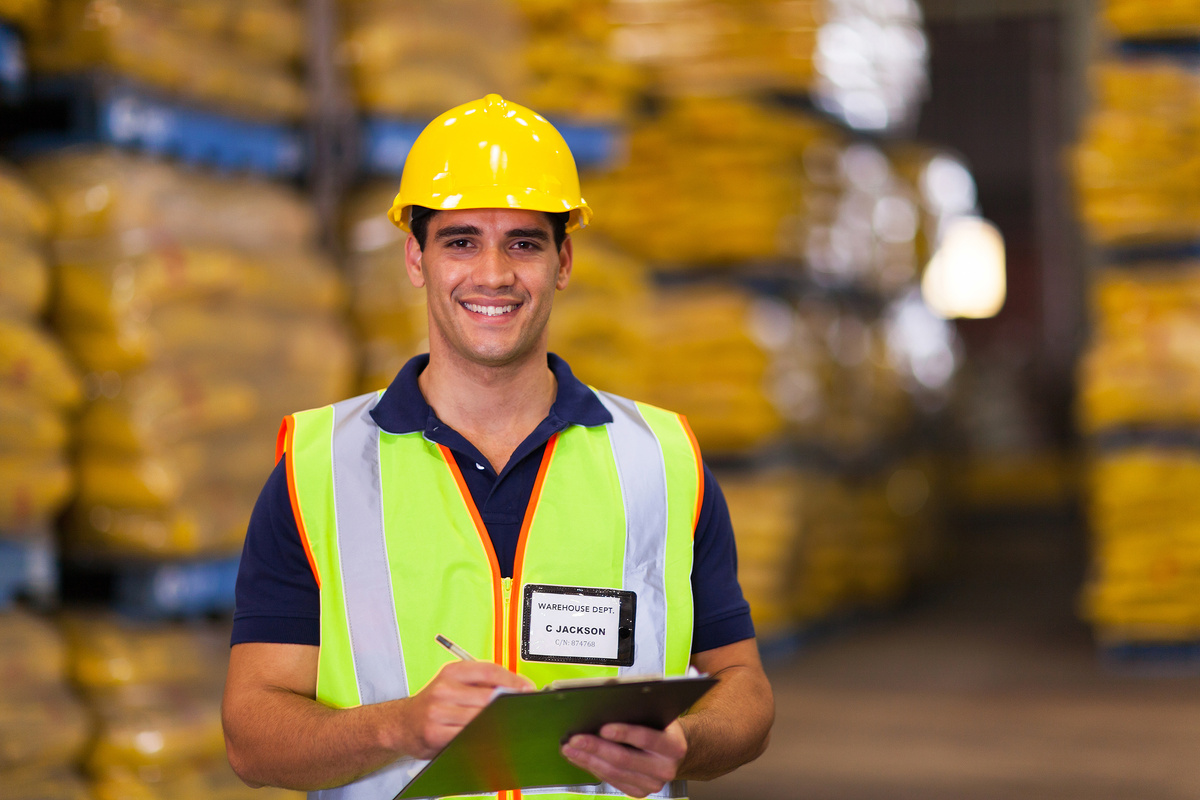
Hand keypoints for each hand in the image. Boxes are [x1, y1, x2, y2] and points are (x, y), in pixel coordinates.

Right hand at [400, 661, 532, 758]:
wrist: (401, 723)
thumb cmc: (433, 703)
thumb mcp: (453, 683)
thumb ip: (482, 683)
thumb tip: (518, 686)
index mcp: (452, 672)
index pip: (488, 670)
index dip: (512, 679)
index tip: (526, 688)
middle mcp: (444, 689)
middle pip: (487, 696)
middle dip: (508, 703)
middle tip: (521, 708)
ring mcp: (438, 711)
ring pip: (480, 717)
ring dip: (497, 722)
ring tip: (506, 723)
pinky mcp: (435, 733)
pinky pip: (467, 735)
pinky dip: (482, 736)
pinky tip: (488, 736)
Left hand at [560, 719, 687, 797]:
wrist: (675, 752)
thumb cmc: (662, 728)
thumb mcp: (658, 716)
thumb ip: (638, 713)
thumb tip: (604, 707)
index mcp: (673, 746)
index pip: (646, 738)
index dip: (624, 733)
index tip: (603, 728)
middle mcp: (665, 768)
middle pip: (624, 759)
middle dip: (596, 748)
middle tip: (575, 738)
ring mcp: (652, 784)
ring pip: (614, 773)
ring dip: (588, 760)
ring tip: (570, 748)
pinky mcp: (639, 792)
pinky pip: (611, 780)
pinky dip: (592, 768)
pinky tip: (580, 758)